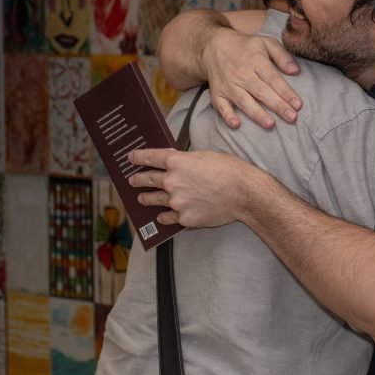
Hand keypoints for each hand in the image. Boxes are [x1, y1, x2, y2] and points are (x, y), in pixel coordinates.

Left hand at [127, 147, 258, 227]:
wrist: (244, 193)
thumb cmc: (230, 170)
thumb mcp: (205, 156)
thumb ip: (186, 159)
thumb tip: (174, 161)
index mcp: (177, 162)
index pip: (150, 157)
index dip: (138, 157)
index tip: (130, 158)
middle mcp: (172, 181)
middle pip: (148, 179)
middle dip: (138, 179)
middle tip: (132, 180)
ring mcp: (176, 201)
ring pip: (154, 200)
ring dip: (146, 199)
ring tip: (142, 199)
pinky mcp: (184, 218)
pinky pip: (168, 217)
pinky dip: (164, 217)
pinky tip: (161, 216)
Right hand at [204, 30, 302, 129]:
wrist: (214, 47)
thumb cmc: (246, 48)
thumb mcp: (266, 43)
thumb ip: (282, 56)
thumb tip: (296, 71)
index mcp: (255, 61)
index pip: (273, 78)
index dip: (286, 92)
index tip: (298, 104)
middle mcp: (242, 74)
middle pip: (261, 92)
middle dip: (277, 105)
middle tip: (292, 117)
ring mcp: (229, 85)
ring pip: (244, 101)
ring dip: (257, 114)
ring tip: (270, 124)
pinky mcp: (218, 93)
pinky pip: (221, 106)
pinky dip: (227, 116)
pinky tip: (236, 124)